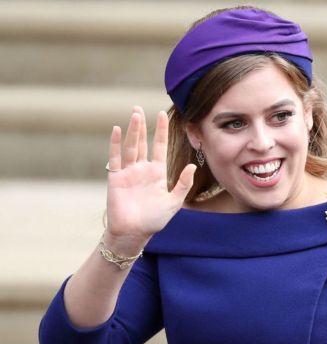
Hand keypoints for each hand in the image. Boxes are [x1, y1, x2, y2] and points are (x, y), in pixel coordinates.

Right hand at [104, 106, 195, 246]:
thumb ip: (183, 184)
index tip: (163, 114)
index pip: (160, 147)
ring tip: (134, 114)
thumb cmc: (154, 220)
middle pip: (142, 142)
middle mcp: (142, 169)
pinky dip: (115, 145)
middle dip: (142, 126)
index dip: (161, 131)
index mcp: (157, 173)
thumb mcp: (174, 202)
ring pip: (130, 147)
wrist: (134, 233)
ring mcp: (128, 173)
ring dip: (132, 131)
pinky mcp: (116, 178)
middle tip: (140, 107)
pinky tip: (116, 130)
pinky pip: (115, 158)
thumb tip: (192, 166)